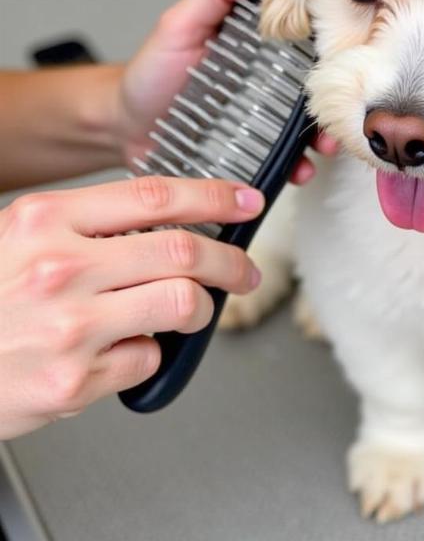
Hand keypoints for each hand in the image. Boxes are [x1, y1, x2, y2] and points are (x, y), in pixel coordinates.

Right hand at [0, 177, 264, 439]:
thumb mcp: (22, 237)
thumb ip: (92, 226)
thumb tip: (174, 223)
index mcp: (46, 221)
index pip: (156, 196)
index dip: (214, 197)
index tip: (246, 202)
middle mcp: (58, 269)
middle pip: (183, 251)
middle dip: (231, 261)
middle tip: (244, 270)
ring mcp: (67, 328)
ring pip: (182, 304)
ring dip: (201, 309)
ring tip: (192, 311)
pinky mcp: (70, 382)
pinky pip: (146, 359)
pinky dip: (149, 353)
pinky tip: (123, 350)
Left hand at [114, 0, 336, 181]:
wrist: (124, 127)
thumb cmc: (150, 73)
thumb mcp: (179, 25)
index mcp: (259, 47)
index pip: (306, 41)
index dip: (333, 46)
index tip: (352, 52)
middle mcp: (268, 82)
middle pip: (316, 88)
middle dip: (336, 100)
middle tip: (343, 110)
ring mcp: (263, 119)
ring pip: (307, 127)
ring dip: (323, 137)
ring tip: (323, 148)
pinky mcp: (255, 149)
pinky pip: (284, 158)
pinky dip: (297, 166)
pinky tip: (299, 170)